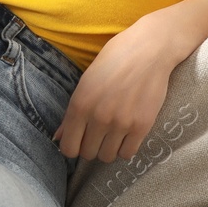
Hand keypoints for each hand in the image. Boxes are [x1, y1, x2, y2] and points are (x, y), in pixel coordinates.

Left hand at [53, 10, 183, 162]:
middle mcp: (98, 117)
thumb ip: (71, 113)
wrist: (148, 50)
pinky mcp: (142, 126)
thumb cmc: (114, 60)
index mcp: (79, 104)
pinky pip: (128, 153)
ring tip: (112, 134)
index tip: (79, 140)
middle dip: (90, 146)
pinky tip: (125, 135)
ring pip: (108, 156)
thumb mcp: (86, 82)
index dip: (72, 147)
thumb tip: (58, 137)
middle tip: (97, 134)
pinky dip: (125, 147)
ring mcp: (121, 123)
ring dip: (108, 148)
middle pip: (88, 153)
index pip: (68, 147)